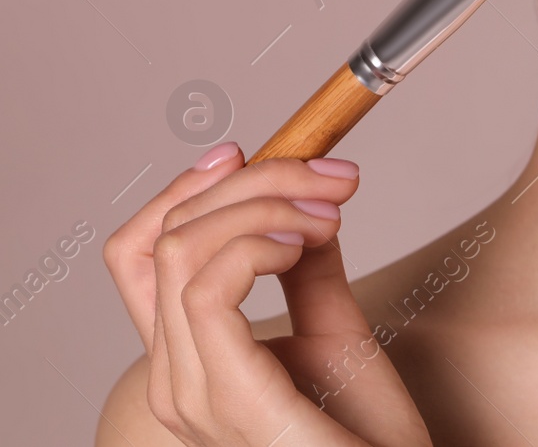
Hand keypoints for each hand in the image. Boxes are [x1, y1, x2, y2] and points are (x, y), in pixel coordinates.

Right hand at [103, 144, 432, 445]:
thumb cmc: (368, 438)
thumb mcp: (338, 335)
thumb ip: (310, 274)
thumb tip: (306, 207)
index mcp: (190, 361)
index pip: (140, 256)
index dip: (182, 190)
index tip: (246, 149)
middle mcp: (174, 380)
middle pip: (164, 237)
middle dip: (250, 181)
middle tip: (332, 175)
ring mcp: (194, 396)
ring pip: (183, 251)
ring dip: (264, 205)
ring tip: (330, 213)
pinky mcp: (231, 401)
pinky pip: (208, 292)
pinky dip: (257, 244)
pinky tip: (307, 242)